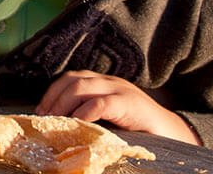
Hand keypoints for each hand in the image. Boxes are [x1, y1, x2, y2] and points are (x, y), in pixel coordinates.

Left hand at [37, 70, 198, 145]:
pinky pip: (100, 103)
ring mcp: (120, 89)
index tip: (40, 111)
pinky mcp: (129, 103)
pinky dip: (84, 112)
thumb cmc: (138, 129)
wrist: (172, 134)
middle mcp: (109, 81)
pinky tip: (77, 123)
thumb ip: (90, 114)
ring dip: (63, 103)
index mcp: (103, 83)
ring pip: (82, 86)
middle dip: (53, 97)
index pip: (70, 78)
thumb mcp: (110, 119)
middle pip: (72, 79)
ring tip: (55, 120)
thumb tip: (61, 125)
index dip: (52, 92)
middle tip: (43, 117)